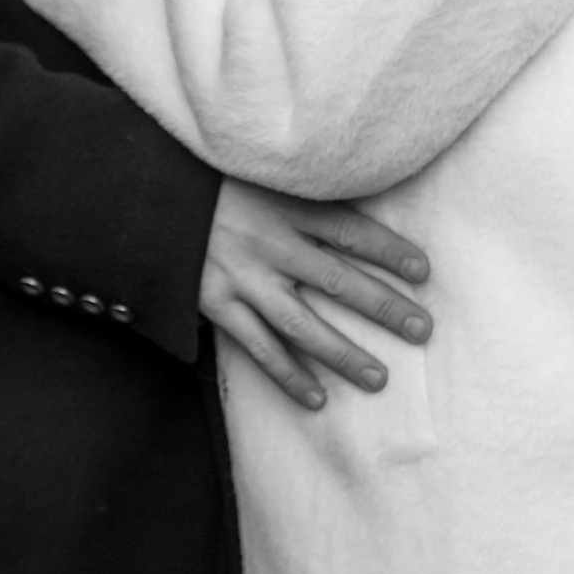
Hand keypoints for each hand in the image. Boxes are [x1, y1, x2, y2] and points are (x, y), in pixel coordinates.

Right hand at [200, 180, 433, 411]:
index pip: (350, 230)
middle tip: (421, 329)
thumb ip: (306, 195)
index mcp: (286, 205)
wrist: (149, 195)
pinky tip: (317, 399)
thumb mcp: (265, 175)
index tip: (424, 271)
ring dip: (342, 353)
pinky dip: (287, 374)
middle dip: (383, 306)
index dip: (388, 251)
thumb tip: (359, 212)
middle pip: (336, 279)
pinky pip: (257, 346)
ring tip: (379, 378)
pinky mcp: (215, 302)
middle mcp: (269, 242)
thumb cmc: (219, 182)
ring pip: (301, 323)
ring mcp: (242, 277)